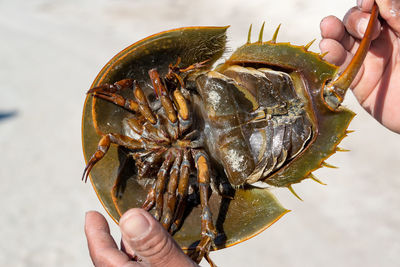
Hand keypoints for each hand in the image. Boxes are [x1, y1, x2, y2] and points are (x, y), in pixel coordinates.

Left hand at [84, 209, 197, 266]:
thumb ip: (154, 244)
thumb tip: (129, 216)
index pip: (102, 254)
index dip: (95, 233)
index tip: (91, 214)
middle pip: (114, 259)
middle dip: (115, 238)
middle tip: (116, 218)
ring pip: (130, 263)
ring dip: (133, 247)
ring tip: (140, 230)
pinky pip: (143, 265)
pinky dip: (145, 255)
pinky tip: (156, 250)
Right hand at [320, 0, 399, 132]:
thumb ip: (399, 19)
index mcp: (398, 28)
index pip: (376, 7)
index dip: (368, 3)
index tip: (368, 3)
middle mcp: (380, 41)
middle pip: (355, 21)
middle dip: (353, 20)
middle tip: (362, 28)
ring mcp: (366, 60)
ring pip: (342, 40)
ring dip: (333, 32)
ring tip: (329, 29)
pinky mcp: (356, 79)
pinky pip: (339, 64)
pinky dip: (331, 55)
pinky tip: (328, 48)